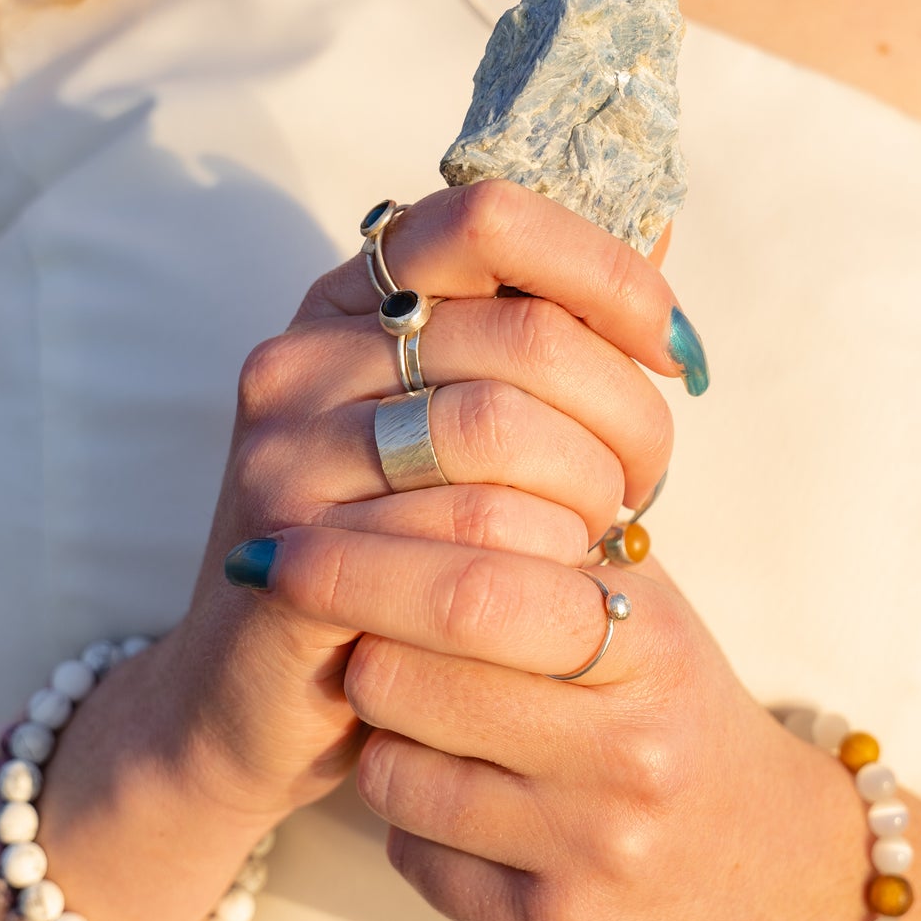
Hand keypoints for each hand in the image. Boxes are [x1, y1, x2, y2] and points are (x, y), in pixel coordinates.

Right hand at [150, 179, 703, 831]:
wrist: (250, 702)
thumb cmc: (393, 557)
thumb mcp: (457, 426)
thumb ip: (538, 334)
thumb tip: (656, 227)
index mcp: (348, 301)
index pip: (490, 218)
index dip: (606, 274)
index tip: (670, 350)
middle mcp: (302, 360)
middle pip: (526, 338)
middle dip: (627, 415)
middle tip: (644, 483)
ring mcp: (285, 455)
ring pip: (504, 436)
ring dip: (589, 498)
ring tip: (596, 541)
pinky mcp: (294, 556)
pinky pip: (468, 543)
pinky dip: (545, 570)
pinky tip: (556, 593)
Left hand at [236, 520, 864, 920]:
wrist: (773, 875)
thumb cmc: (676, 713)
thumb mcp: (648, 615)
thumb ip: (547, 544)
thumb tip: (397, 468)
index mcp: (653, 645)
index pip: (475, 585)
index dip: (362, 561)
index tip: (287, 545)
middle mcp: (631, 752)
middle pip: (409, 676)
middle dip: (356, 645)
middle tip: (352, 636)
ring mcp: (596, 852)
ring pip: (393, 770)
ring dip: (385, 738)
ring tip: (440, 728)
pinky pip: (414, 853)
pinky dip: (414, 821)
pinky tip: (471, 808)